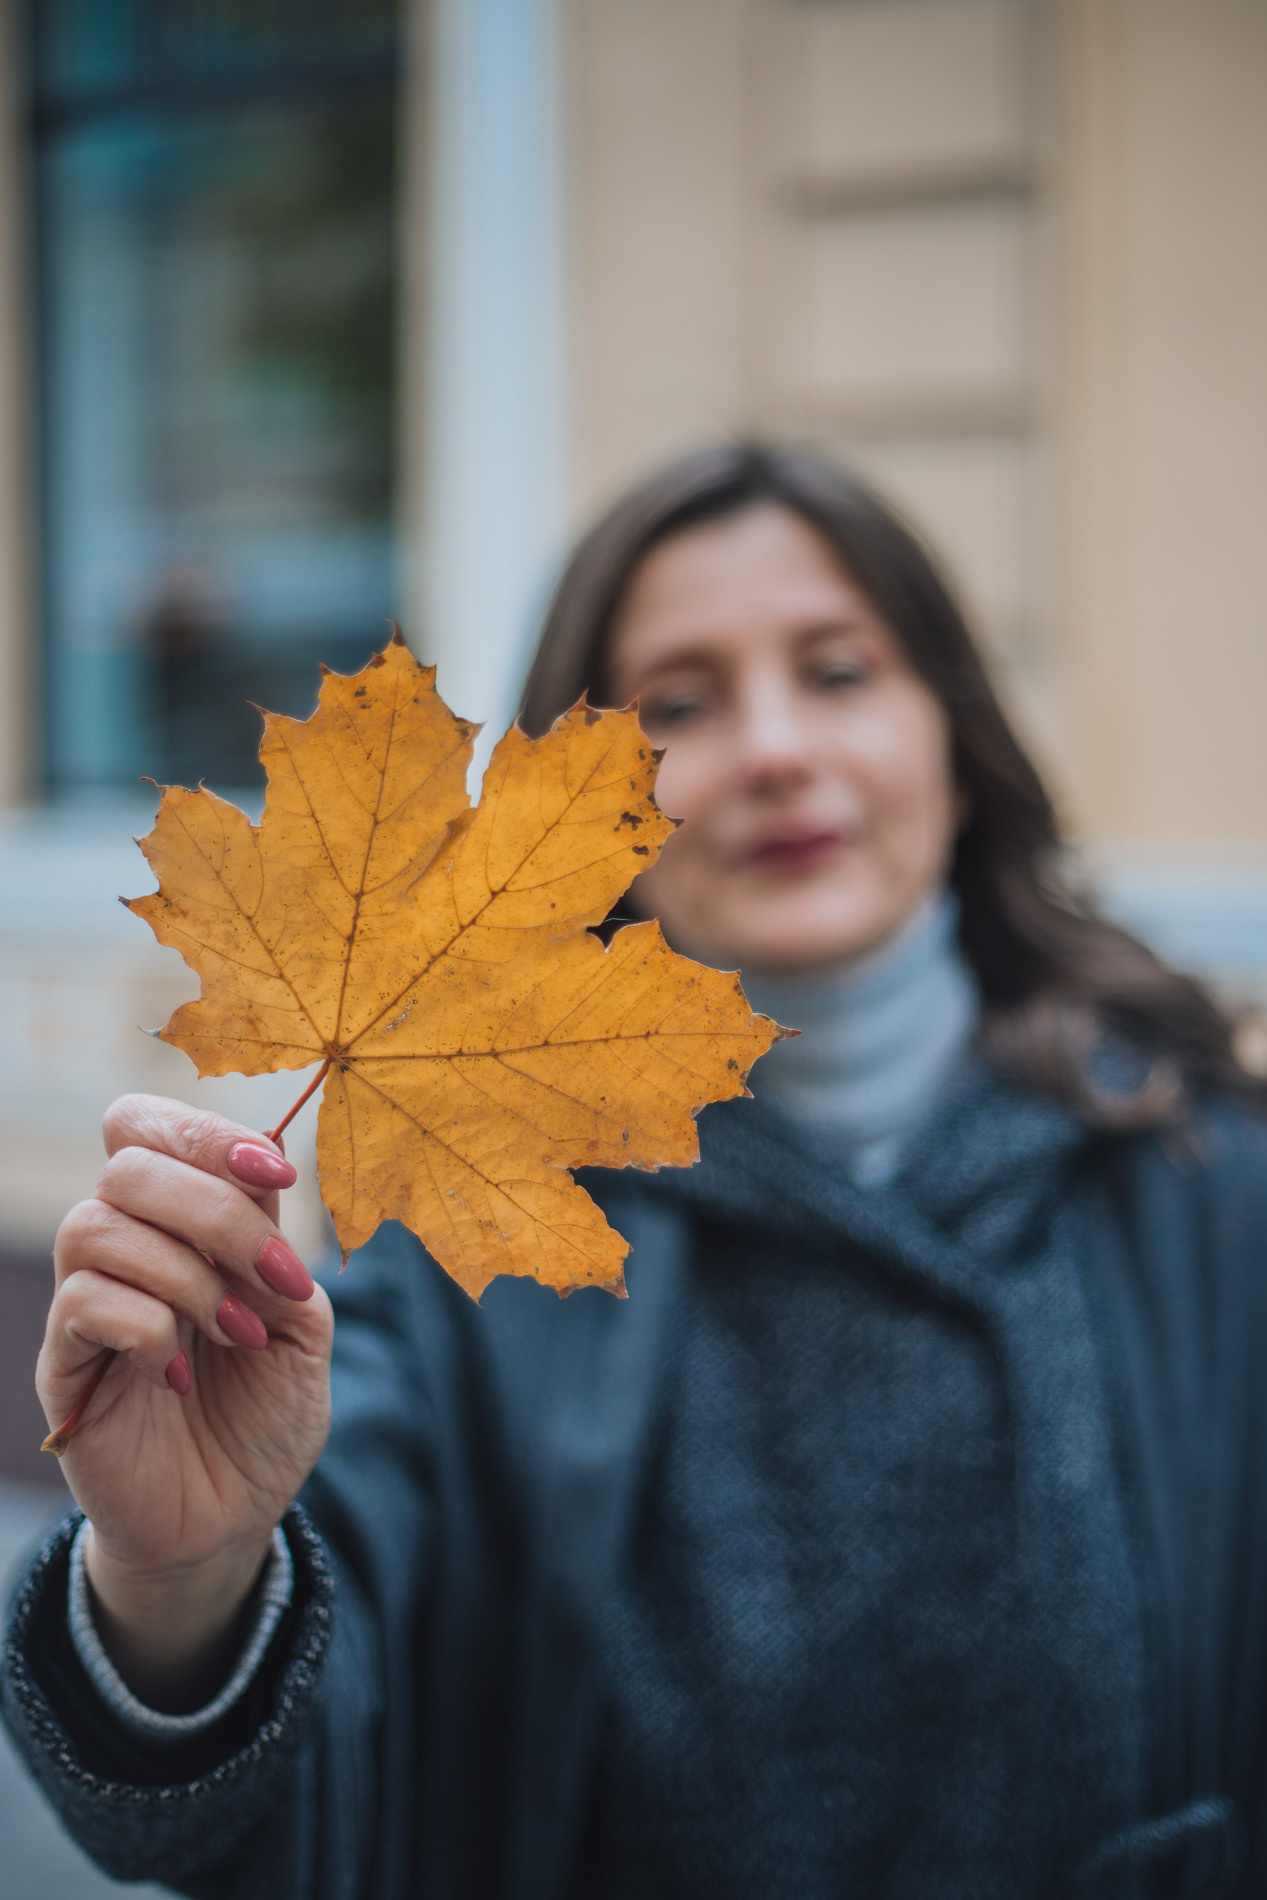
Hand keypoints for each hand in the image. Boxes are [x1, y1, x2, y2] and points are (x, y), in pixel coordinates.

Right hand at [40, 1094, 333, 1705]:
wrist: (232, 1516)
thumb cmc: (266, 1413)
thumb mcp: (302, 1322)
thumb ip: (278, 1247)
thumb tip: (257, 1180)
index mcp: (182, 1221)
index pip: (150, 1127)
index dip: (208, 1132)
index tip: (279, 1176)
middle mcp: (127, 1247)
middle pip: (127, 1162)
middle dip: (215, 1208)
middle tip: (271, 1276)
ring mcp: (87, 1302)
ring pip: (98, 1224)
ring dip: (189, 1274)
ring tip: (236, 1333)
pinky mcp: (64, 1364)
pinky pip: (85, 1301)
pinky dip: (150, 1325)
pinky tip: (180, 1372)